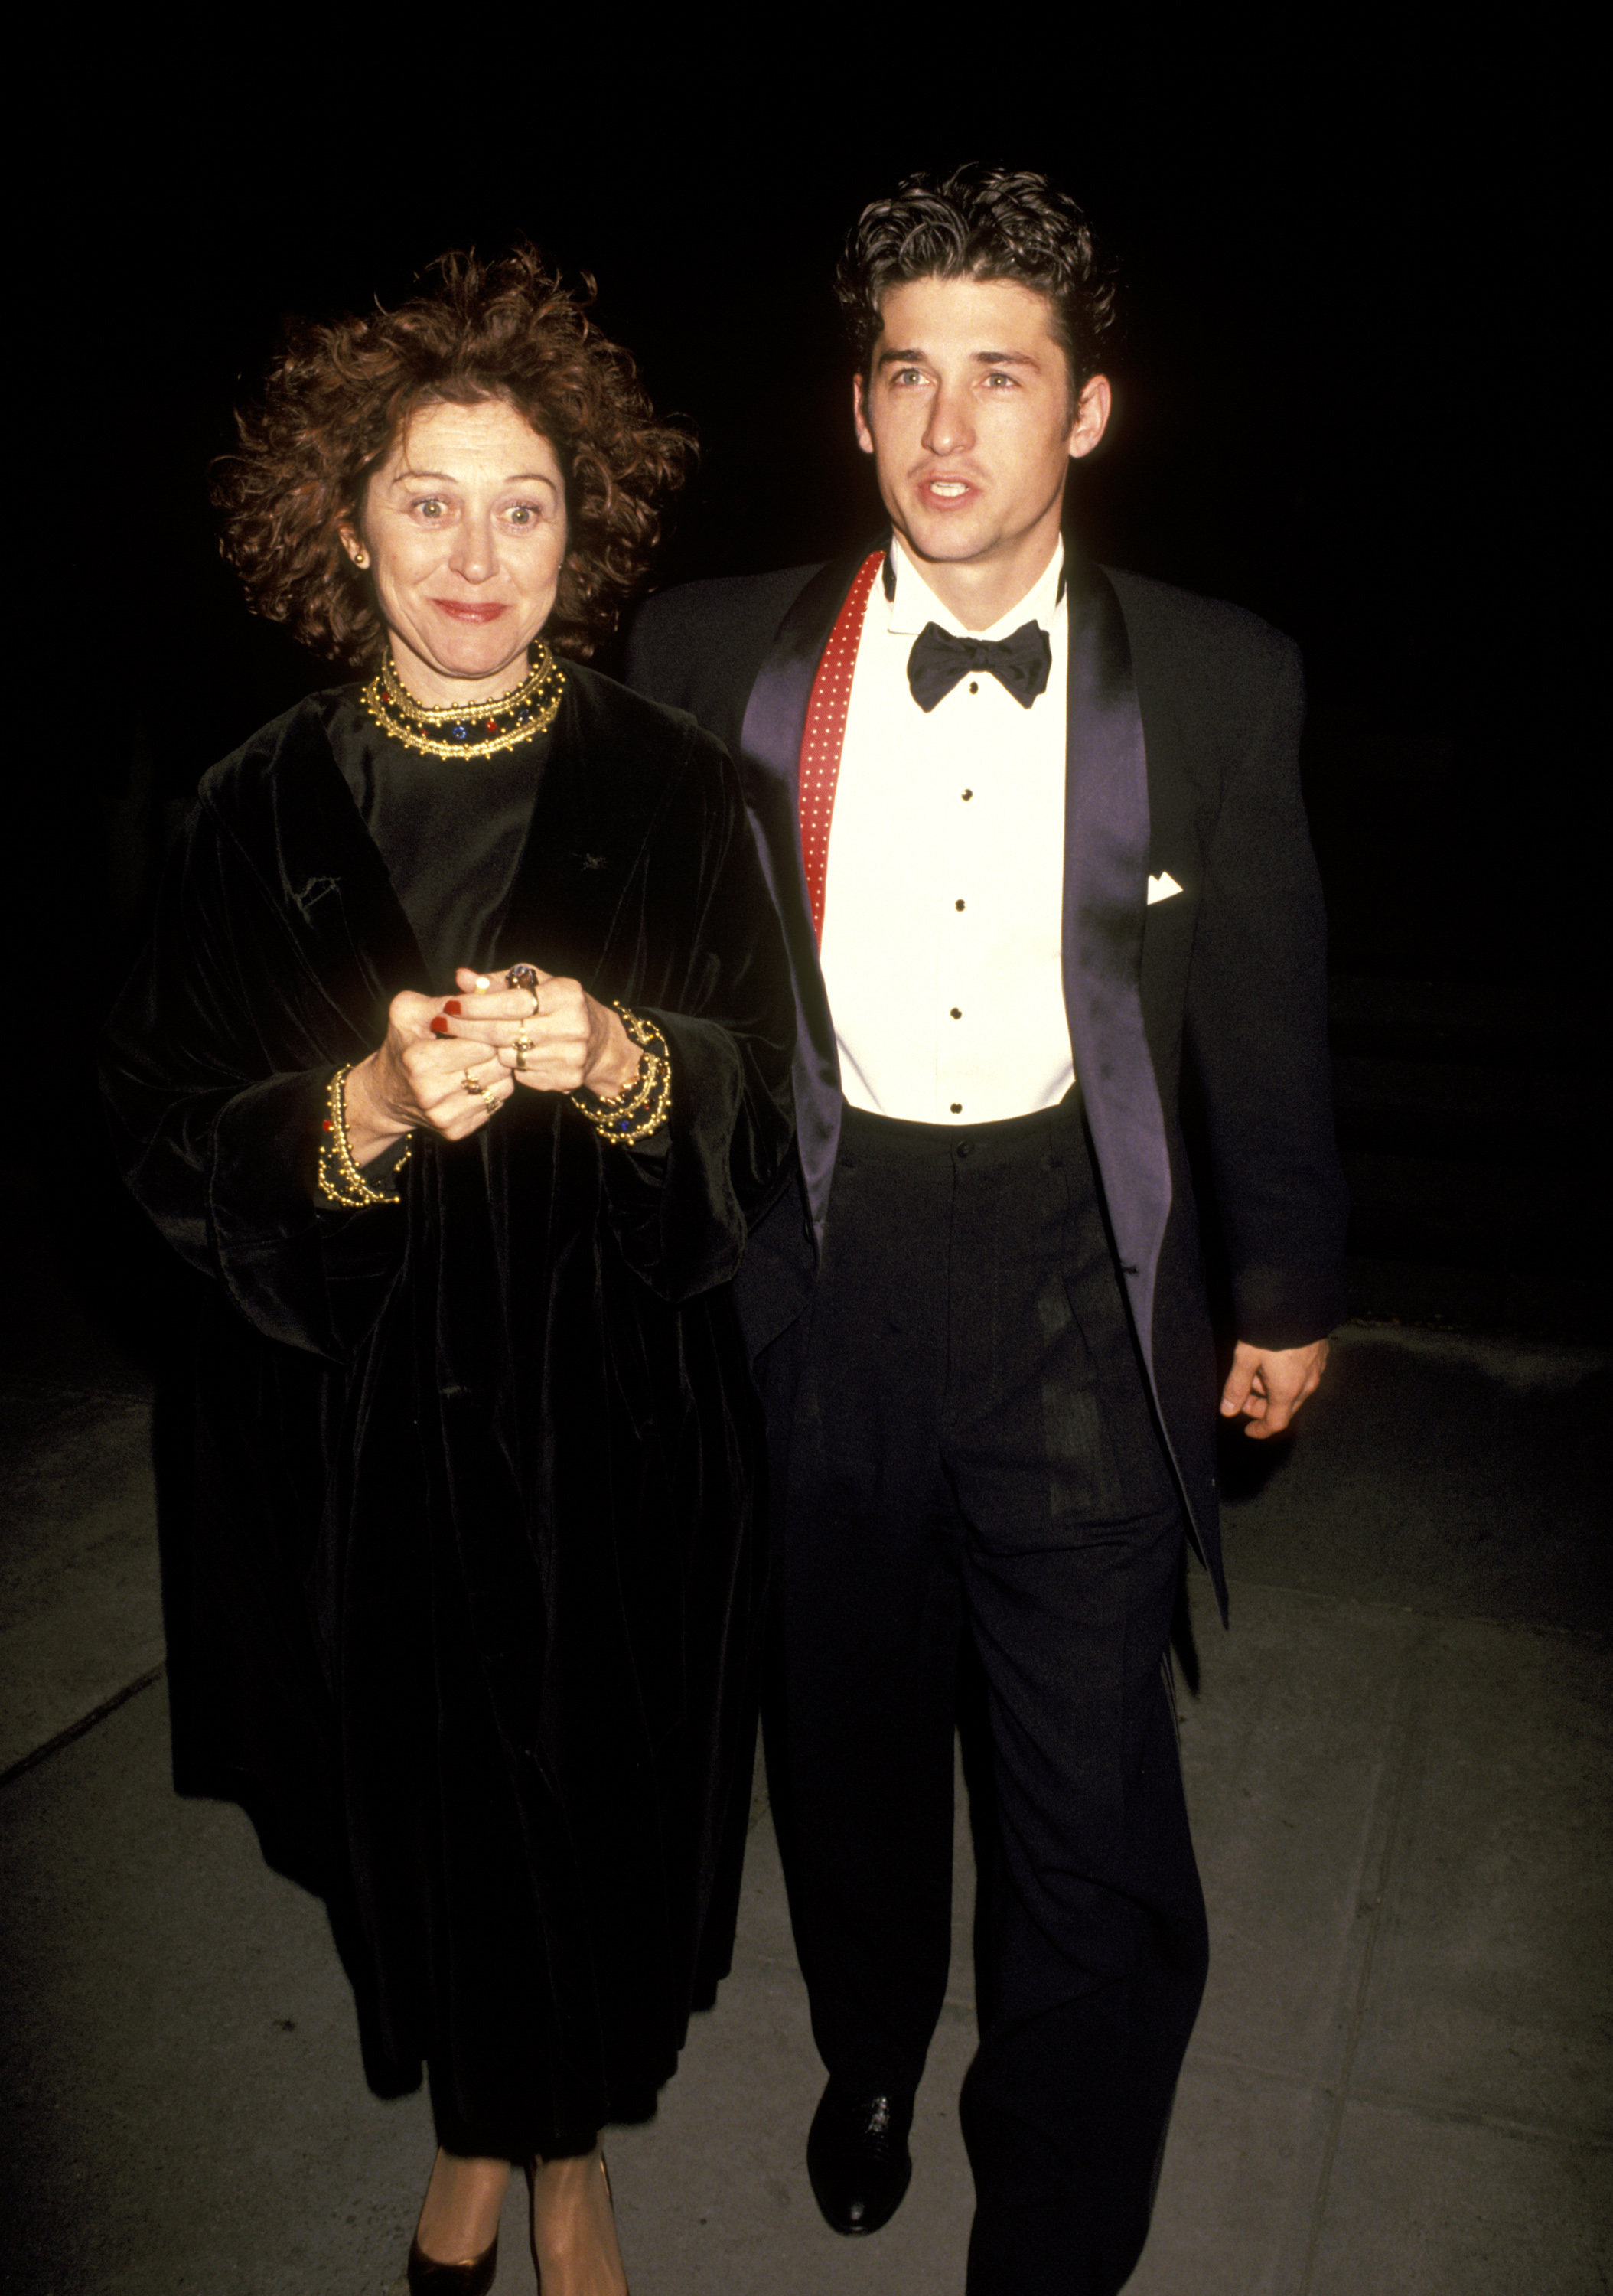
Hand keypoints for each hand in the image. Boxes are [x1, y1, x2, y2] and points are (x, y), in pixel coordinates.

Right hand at [341, 990, 509, 1163]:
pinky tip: (479, 1079)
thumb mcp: (408, 1012)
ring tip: (485, 1059)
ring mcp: (445, 1116)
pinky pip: (496, 1105)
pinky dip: (494, 1089)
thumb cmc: (400, 1046)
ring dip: (500, 1070)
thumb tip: (479, 987)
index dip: (488, 1030)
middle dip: (497, 1049)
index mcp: (420, 1060)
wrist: (384, 1095)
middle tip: (492, 1040)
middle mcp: (432, 1093)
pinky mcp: (455, 1131)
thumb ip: (444, 999)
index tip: (487, 1024)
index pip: (481, 1043)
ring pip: (502, 1087)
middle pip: (495, 1065)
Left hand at [430, 966, 640, 1099]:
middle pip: (505, 1032)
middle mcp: (574, 1025)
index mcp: (568, 994)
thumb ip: (497, 981)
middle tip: (442, 1024)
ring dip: (489, 1048)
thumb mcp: (535, 985)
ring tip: (482, 1039)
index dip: (477, 1004)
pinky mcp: (567, 1080)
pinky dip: (510, 1065)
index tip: (450, 1004)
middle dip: (468, 1028)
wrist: (600, 1043)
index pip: (511, 1002)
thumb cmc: (558, 1006)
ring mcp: (572, 1056)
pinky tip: (510, 1055)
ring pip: (509, 1056)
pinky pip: (522, 1075)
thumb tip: (461, 977)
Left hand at [1219, 1337, 1329, 1439]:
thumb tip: (1227, 1410)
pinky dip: (1288, 1376)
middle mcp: (1307, 1385)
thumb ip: (1236, 1387)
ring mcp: (1317, 1370)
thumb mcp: (1245, 1359)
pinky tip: (1274, 1359)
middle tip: (1244, 1394)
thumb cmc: (1270, 1331)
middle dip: (1263, 1407)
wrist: (1297, 1303)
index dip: (1260, 1429)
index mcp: (1287, 1391)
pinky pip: (1304, 1376)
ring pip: (1295, 1391)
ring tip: (1257, 1368)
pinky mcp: (1321, 1356)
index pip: (1275, 1423)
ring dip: (1274, 1389)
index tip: (1249, 1429)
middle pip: (1284, 1408)